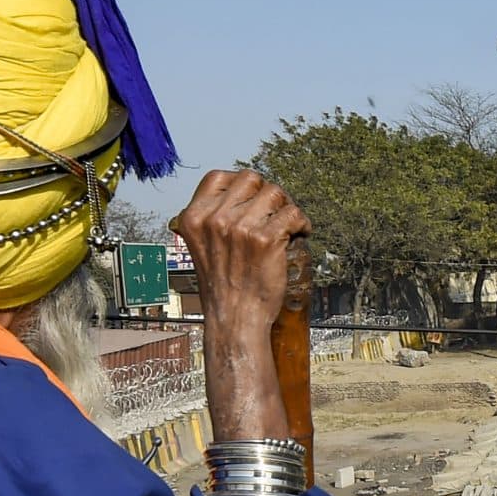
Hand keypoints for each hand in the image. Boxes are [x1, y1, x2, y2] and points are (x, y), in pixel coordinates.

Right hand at [171, 171, 309, 443]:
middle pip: (251, 180)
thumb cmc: (223, 286)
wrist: (234, 319)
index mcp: (194, 217)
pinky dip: (302, 222)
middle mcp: (214, 218)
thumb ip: (212, 221)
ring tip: (290, 224)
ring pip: (275, 193)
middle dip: (268, 193)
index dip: (241, 184)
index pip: (218, 177)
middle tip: (278, 211)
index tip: (254, 198)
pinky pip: (293, 213)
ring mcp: (239, 227)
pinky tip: (301, 233)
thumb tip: (239, 198)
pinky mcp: (265, 239)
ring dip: (287, 206)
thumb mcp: (202, 247)